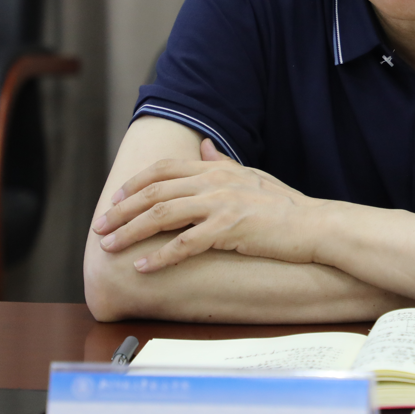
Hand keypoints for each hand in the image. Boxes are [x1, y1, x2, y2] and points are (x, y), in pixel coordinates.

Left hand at [91, 139, 325, 272]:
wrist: (315, 226)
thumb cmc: (286, 205)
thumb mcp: (252, 176)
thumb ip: (222, 162)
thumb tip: (201, 147)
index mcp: (217, 169)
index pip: (164, 170)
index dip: (133, 184)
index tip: (114, 200)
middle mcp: (214, 182)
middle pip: (154, 193)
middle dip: (120, 210)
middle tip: (99, 227)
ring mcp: (221, 204)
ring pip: (161, 215)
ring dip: (130, 231)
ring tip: (109, 247)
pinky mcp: (229, 229)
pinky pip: (184, 244)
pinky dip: (159, 256)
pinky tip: (141, 266)